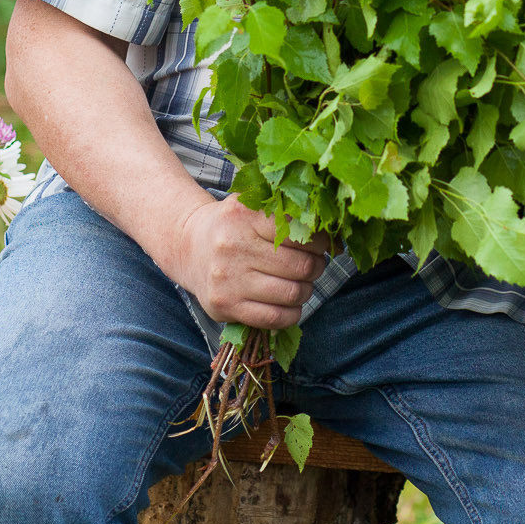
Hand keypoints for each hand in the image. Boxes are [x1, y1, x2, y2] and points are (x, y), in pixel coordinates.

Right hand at [167, 194, 329, 328]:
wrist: (189, 246)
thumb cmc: (233, 225)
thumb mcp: (253, 205)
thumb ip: (289, 212)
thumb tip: (335, 237)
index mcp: (244, 216)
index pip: (299, 232)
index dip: (320, 241)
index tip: (322, 244)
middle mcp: (234, 246)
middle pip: (300, 265)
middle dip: (316, 267)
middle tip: (314, 265)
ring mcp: (228, 279)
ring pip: (291, 293)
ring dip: (306, 291)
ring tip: (301, 283)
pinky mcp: (226, 305)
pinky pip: (275, 318)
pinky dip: (292, 313)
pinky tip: (290, 304)